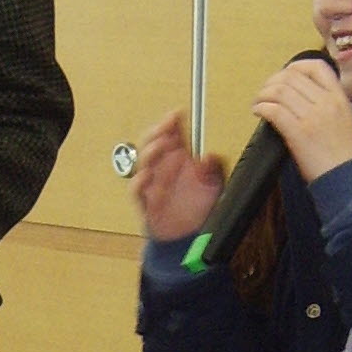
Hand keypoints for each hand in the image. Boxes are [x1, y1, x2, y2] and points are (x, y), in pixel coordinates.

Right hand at [132, 111, 223, 241]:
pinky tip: (146, 175)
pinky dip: (139, 182)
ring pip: (143, 162)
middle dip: (158, 131)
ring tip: (161, 144)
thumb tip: (209, 156)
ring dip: (150, 151)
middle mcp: (163, 168)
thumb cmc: (198, 209)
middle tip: (167, 125)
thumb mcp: (215, 186)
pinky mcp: (145, 202)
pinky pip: (136, 190)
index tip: (177, 113)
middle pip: (153, 142)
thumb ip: (214, 170)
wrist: (189, 238)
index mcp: (178, 159)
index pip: (171, 135)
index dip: (171, 122)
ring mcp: (152, 183)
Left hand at [254, 55, 351, 183]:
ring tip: (258, 103)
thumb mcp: (344, 120)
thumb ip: (327, 105)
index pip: (316, 67)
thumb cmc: (346, 156)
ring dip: (263, 95)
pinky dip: (261, 107)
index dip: (296, 67)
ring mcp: (312, 117)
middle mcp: (326, 102)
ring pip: (279, 91)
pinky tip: (258, 112)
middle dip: (272, 82)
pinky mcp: (298, 133)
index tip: (285, 75)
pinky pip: (274, 110)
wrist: (349, 178)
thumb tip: (300, 98)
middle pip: (291, 77)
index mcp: (339, 97)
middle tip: (265, 92)